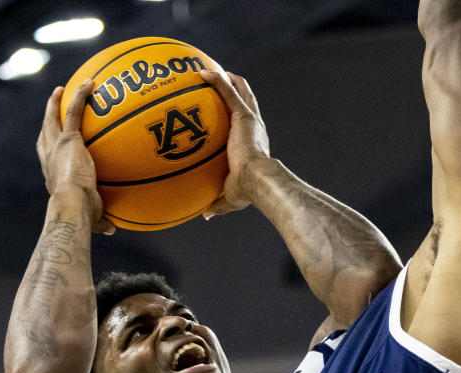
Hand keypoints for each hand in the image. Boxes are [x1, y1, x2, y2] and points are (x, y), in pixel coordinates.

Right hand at [36, 81, 114, 234]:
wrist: (72, 206)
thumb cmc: (80, 216)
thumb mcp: (91, 219)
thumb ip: (101, 222)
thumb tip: (111, 229)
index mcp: (52, 176)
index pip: (48, 159)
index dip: (49, 149)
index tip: (53, 144)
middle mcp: (49, 158)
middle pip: (44, 133)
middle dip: (47, 120)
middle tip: (51, 108)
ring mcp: (56, 146)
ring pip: (53, 118)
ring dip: (56, 103)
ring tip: (62, 90)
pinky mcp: (69, 138)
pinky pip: (74, 110)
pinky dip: (80, 95)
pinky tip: (90, 82)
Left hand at [198, 69, 271, 216]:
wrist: (259, 181)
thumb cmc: (248, 192)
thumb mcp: (229, 197)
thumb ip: (217, 202)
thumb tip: (204, 214)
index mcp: (254, 144)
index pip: (247, 126)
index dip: (239, 117)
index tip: (228, 114)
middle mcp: (255, 128)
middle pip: (248, 102)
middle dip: (237, 91)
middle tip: (224, 83)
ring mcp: (250, 119)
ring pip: (241, 90)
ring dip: (228, 79)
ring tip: (213, 70)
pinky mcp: (244, 115)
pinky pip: (227, 91)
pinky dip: (216, 80)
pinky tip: (201, 72)